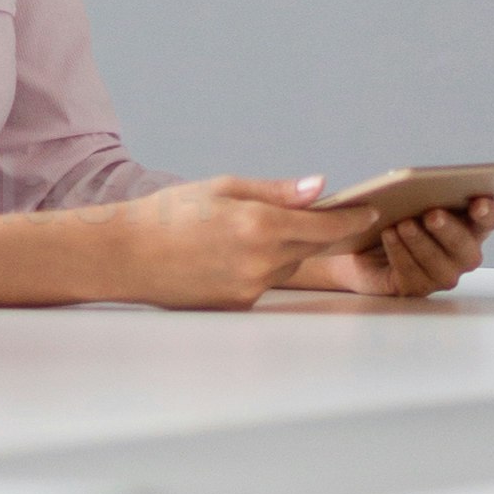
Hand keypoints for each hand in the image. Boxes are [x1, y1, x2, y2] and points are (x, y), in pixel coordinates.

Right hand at [112, 176, 356, 312]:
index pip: (325, 226)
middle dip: (316, 230)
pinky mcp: (237, 305)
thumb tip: (321, 188)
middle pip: (309, 246)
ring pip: (287, 265)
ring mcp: (249, 288)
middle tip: (318, 213)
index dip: (351, 218)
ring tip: (253, 230)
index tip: (369, 211)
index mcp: (259, 225)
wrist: (124, 256)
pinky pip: (265, 282)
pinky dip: (261, 266)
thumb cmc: (169, 213)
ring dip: (284, 248)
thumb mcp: (224, 188)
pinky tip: (231, 253)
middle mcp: (260, 262)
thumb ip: (278, 191)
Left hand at [298, 188, 493, 306]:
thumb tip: (402, 194)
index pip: (490, 219)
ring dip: (421, 243)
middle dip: (450, 231)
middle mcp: (462, 253)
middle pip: (468, 249)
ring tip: (403, 223)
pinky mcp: (416, 288)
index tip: (478, 202)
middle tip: (432, 214)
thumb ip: (415, 191)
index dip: (488, 212)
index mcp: (469, 224)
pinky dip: (400, 252)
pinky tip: (389, 234)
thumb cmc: (392, 213)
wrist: (362, 242)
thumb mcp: (403, 197)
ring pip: (440, 266)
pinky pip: (412, 274)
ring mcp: (441, 275)